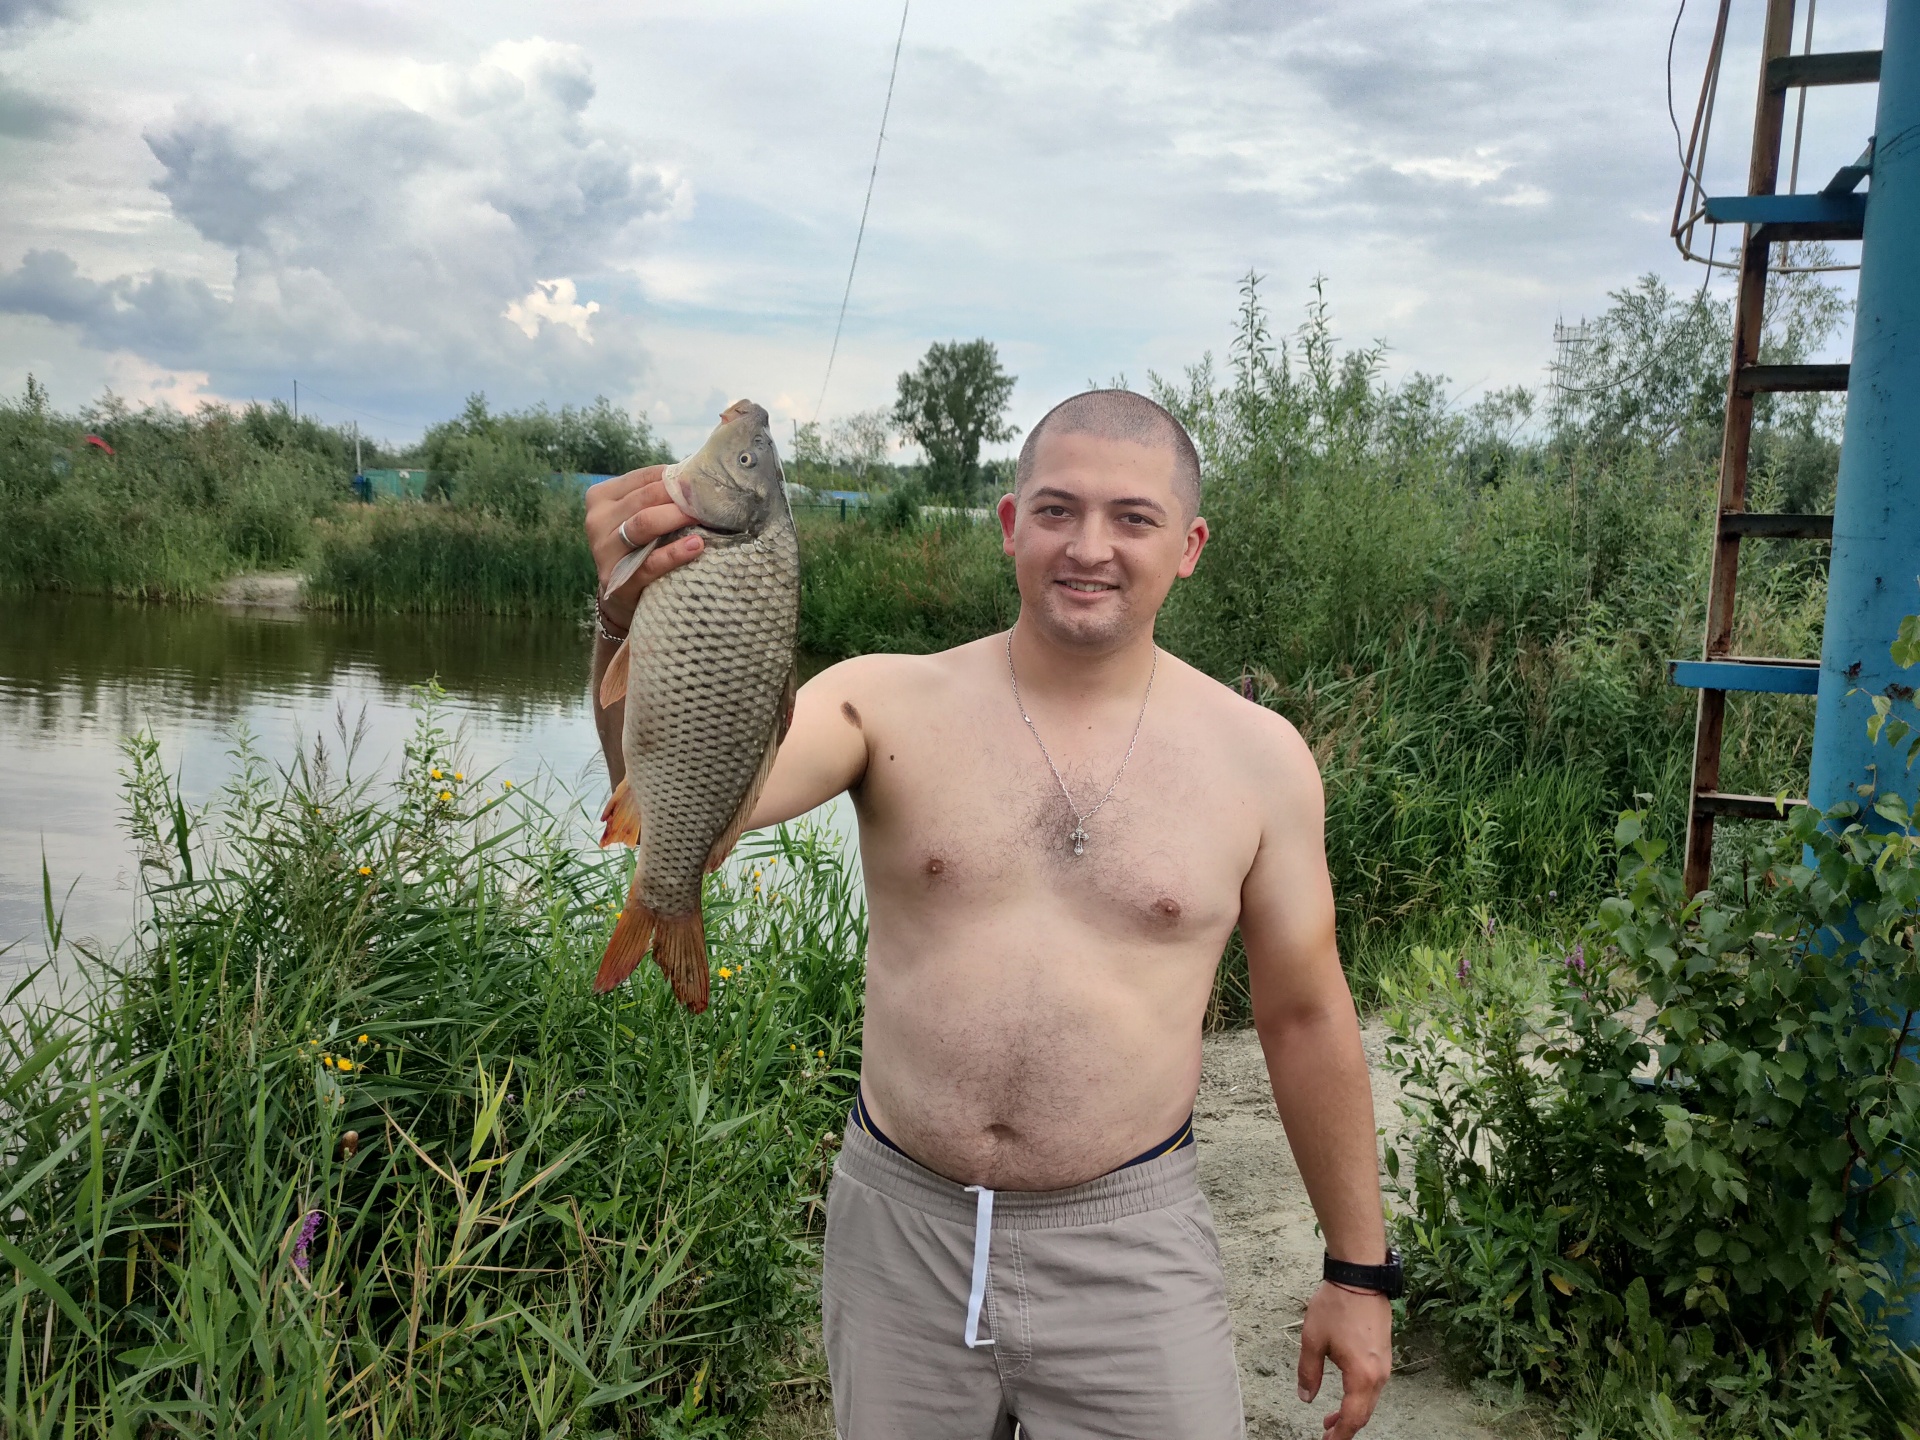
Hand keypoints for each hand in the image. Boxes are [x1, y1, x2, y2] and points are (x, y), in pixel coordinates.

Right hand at [585, 465, 702, 632]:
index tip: (701, 480)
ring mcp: (605, 552)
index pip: (643, 478)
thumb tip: (696, 476)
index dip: (675, 477)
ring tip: (703, 516)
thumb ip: (658, 496)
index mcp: (601, 497)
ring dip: (676, 517)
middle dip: (679, 495)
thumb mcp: (639, 516)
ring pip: (643, 524)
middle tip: (708, 497)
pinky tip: (697, 545)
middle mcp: (597, 521)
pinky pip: (650, 563)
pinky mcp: (619, 581)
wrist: (621, 594)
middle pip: (644, 498)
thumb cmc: (638, 547)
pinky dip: (676, 553)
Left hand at [1296, 1281, 1391, 1437]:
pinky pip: (1374, 1386)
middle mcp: (1378, 1375)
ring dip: (1352, 1412)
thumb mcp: (1312, 1340)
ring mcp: (1384, 1364)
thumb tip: (1306, 1397)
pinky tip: (1346, 1392)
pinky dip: (1360, 1397)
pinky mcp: (1384, 1354)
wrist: (1360, 1278)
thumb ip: (1309, 1373)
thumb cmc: (1336, 1306)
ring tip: (1331, 1418)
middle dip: (1345, 1427)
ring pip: (1370, 1400)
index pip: (1352, 1417)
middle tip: (1327, 1434)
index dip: (1339, 1435)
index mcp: (1361, 1376)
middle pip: (1364, 1413)